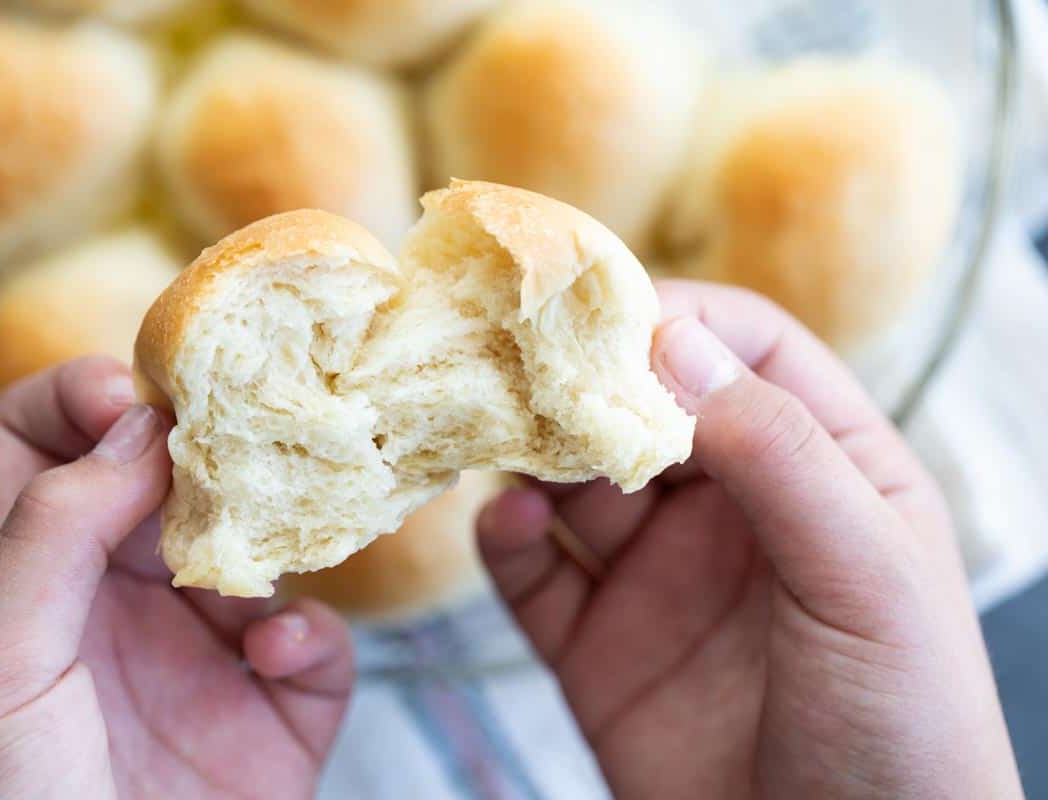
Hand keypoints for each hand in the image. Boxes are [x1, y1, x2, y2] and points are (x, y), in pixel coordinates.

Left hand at [0, 357, 352, 798]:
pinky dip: (310, 635)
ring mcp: (196, 655)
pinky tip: (279, 653)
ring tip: (259, 562)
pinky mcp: (272, 711)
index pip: (37, 442)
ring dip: (267, 541)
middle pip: (158, 479)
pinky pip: (314, 643)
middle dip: (202, 452)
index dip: (82, 400)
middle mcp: (110, 604)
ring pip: (252, 548)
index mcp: (18, 582)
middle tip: (239, 436)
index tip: (139, 399)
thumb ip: (52, 530)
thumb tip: (138, 426)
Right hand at [478, 281, 1021, 798]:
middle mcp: (734, 509)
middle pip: (643, 405)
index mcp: (824, 470)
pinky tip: (506, 521)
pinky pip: (536, 571)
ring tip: (497, 432)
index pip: (744, 351)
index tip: (600, 315)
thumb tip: (675, 340)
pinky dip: (507, 537)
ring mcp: (660, 575)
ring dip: (533, 448)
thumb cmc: (906, 736)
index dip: (673, 320)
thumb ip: (778, 453)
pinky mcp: (599, 645)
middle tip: (522, 364)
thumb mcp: (866, 578)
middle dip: (583, 379)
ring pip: (577, 479)